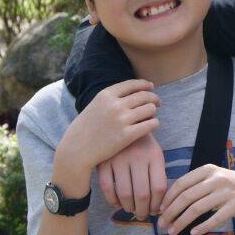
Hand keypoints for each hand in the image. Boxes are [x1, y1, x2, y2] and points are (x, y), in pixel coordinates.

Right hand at [54, 79, 159, 195]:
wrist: (77, 150)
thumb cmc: (85, 129)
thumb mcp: (95, 106)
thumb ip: (111, 98)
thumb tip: (132, 92)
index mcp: (106, 95)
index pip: (132, 84)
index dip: (145, 84)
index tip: (151, 87)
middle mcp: (115, 104)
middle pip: (144, 96)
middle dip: (153, 98)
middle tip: (157, 103)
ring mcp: (122, 119)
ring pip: (150, 109)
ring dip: (153, 112)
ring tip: (151, 116)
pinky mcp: (127, 135)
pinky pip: (151, 124)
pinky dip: (154, 123)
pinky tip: (152, 125)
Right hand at [96, 134, 167, 219]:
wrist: (121, 122)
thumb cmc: (141, 144)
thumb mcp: (155, 154)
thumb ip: (158, 176)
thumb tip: (159, 206)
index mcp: (154, 156)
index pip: (159, 187)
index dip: (158, 204)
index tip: (155, 211)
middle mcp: (137, 157)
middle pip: (142, 194)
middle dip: (143, 211)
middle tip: (142, 215)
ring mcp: (119, 159)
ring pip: (124, 194)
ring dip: (128, 207)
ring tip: (130, 210)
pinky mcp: (103, 161)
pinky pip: (106, 187)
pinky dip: (112, 200)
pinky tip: (117, 203)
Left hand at [158, 167, 234, 234]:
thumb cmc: (227, 184)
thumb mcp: (211, 177)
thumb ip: (194, 185)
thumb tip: (168, 202)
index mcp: (207, 169)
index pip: (181, 183)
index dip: (168, 198)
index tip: (160, 210)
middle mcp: (216, 178)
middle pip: (187, 197)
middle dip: (171, 212)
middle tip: (162, 224)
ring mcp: (227, 192)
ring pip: (197, 208)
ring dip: (182, 221)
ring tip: (173, 231)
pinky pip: (215, 218)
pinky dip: (202, 227)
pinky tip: (193, 233)